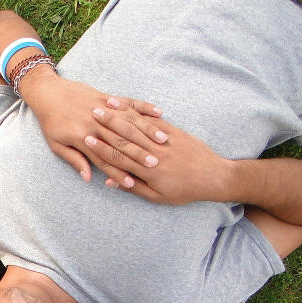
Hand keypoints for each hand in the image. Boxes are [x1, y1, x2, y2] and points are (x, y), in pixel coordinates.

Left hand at [20, 70, 164, 184]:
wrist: (47, 93)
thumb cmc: (51, 123)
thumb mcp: (57, 145)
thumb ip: (74, 160)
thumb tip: (88, 178)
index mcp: (83, 138)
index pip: (105, 160)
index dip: (118, 173)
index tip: (133, 184)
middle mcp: (94, 123)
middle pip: (121, 142)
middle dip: (139, 154)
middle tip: (157, 165)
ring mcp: (102, 108)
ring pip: (129, 122)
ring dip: (147, 132)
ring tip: (164, 142)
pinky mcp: (106, 96)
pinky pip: (129, 102)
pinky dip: (144, 107)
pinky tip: (159, 113)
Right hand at [90, 108, 230, 204]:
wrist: (213, 177)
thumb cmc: (183, 191)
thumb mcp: (157, 196)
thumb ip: (133, 187)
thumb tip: (111, 182)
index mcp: (148, 171)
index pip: (119, 157)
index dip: (102, 148)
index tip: (87, 139)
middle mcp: (155, 153)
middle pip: (126, 137)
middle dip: (106, 125)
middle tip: (90, 115)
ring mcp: (165, 141)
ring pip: (138, 126)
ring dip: (120, 115)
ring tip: (104, 106)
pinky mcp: (174, 132)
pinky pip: (153, 121)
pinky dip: (139, 113)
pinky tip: (127, 106)